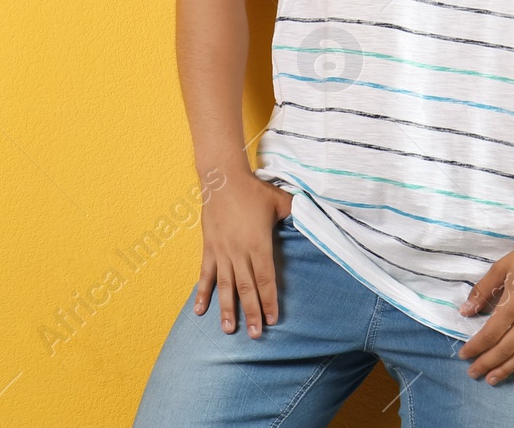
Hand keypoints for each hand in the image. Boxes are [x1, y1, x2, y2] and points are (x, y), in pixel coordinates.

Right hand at [194, 171, 292, 338]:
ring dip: (227, 309)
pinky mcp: (209, 247)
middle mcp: (239, 251)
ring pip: (225, 286)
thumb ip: (296, 214)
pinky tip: (199, 311)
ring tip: (228, 330)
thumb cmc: (254, 190)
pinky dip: (202, 293)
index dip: (269, 301)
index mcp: (258, 243)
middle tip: (254, 335)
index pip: (266, 279)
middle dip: (251, 313)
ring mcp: (222, 251)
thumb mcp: (281, 200)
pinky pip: (205, 274)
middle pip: (246, 288)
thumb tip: (315, 220)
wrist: (222, 177)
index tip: (272, 320)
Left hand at [455, 240, 513, 383]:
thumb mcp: (501, 267)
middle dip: (487, 363)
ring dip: (506, 369)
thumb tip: (465, 311)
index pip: (490, 333)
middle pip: (505, 349)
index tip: (464, 355)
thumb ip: (482, 290)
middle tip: (473, 373)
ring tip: (492, 379)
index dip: (475, 346)